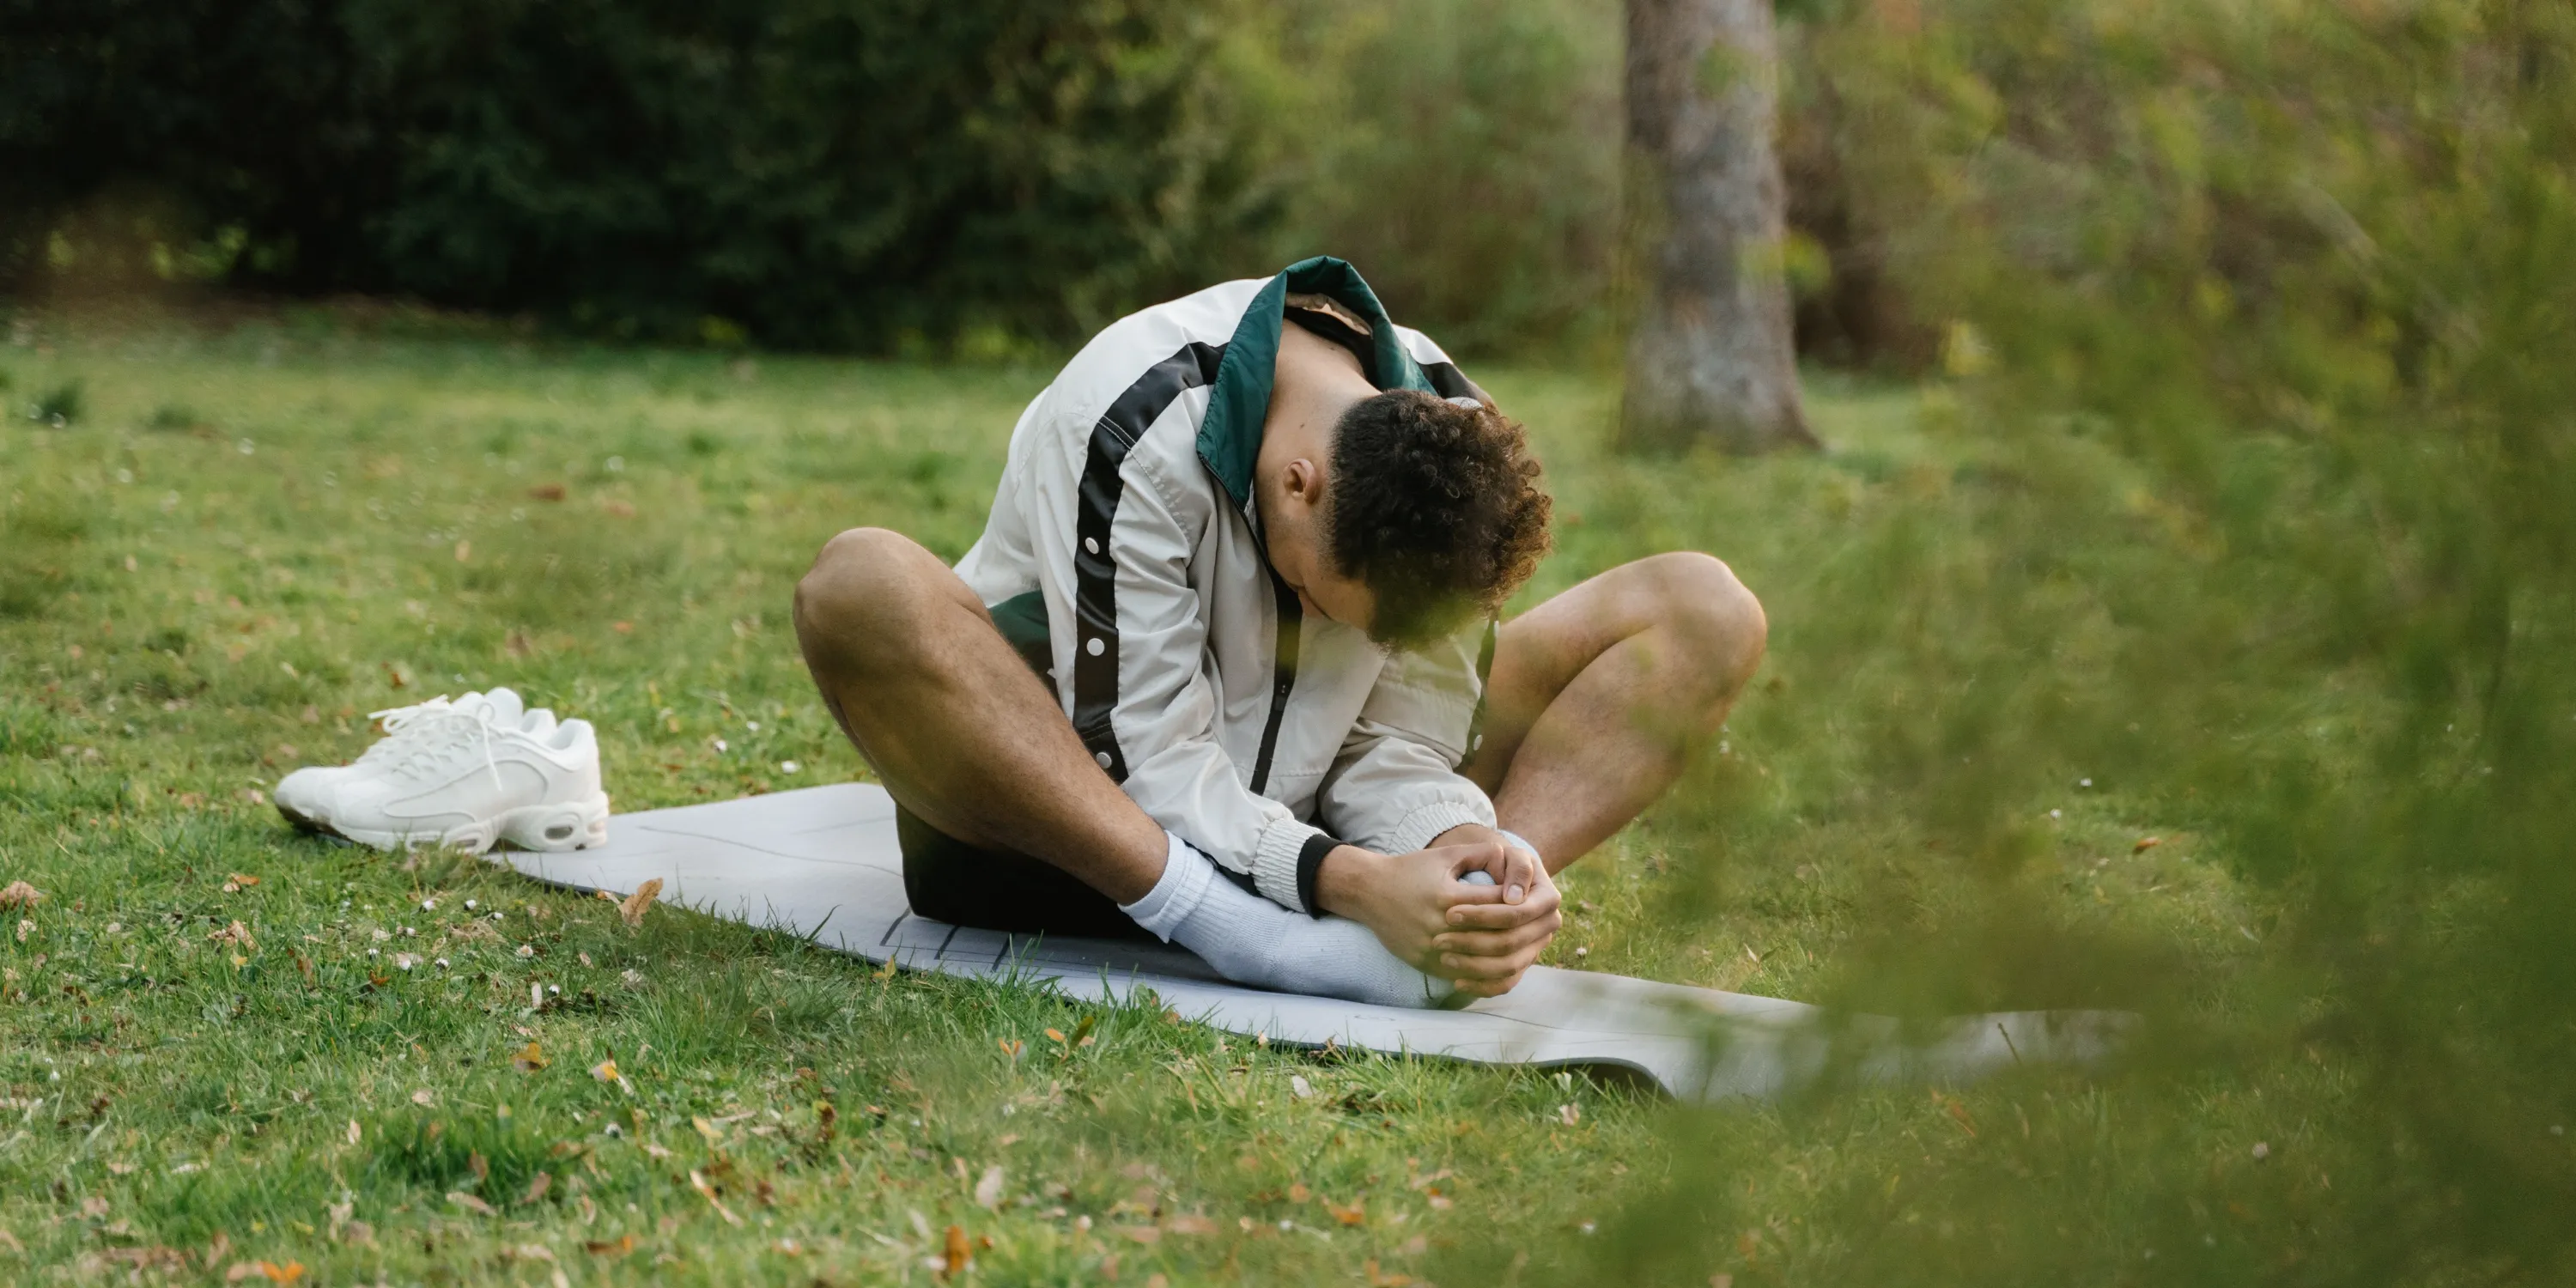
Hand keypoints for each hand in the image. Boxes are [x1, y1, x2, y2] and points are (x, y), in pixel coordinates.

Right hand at [1314, 833, 1561, 999]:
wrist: (1368, 893)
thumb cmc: (1410, 870)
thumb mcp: (1446, 855)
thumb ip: (1481, 854)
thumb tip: (1513, 859)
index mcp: (1449, 898)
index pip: (1500, 904)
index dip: (1521, 900)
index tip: (1534, 898)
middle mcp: (1441, 928)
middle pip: (1500, 937)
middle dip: (1526, 930)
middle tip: (1542, 924)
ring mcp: (1434, 951)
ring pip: (1488, 964)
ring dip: (1514, 955)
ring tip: (1529, 944)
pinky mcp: (1428, 966)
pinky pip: (1469, 979)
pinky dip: (1491, 975)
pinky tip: (1505, 964)